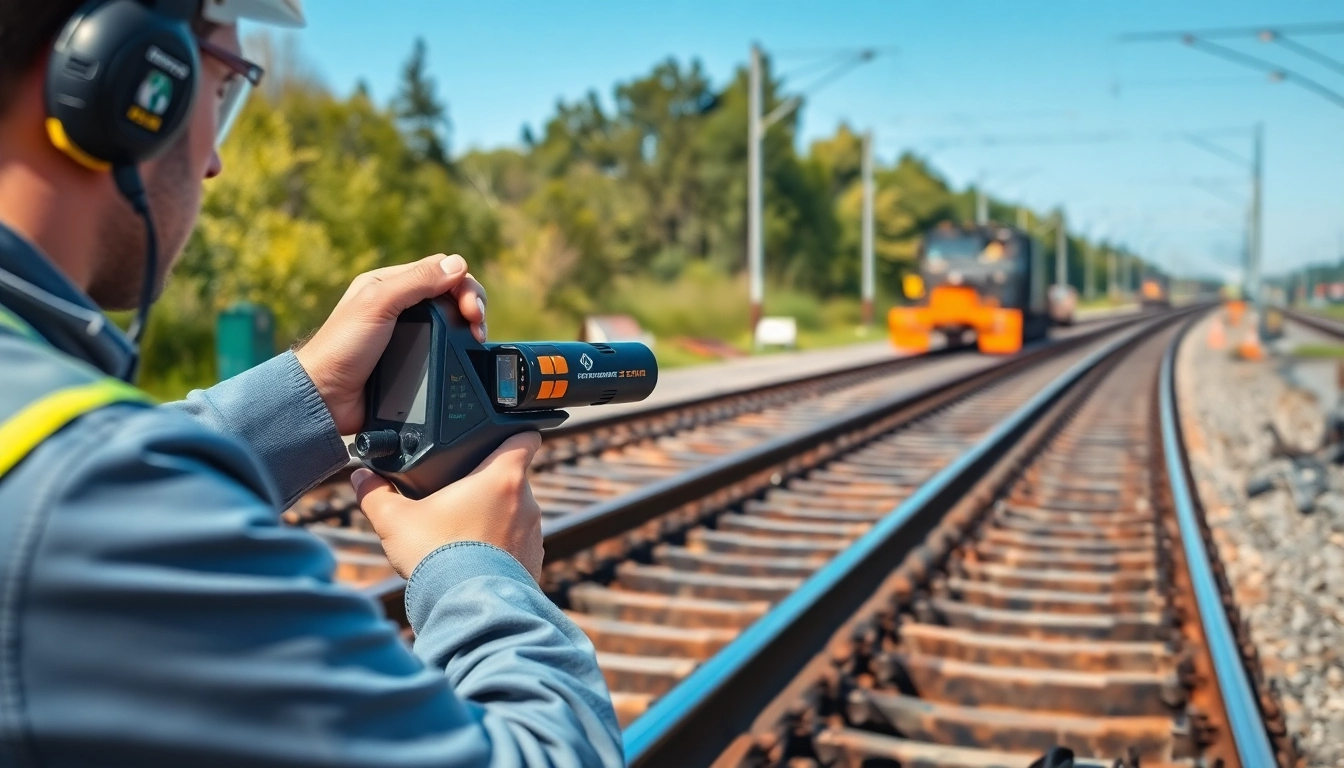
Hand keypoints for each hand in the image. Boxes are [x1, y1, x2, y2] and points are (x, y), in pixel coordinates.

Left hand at [295, 254, 486, 434]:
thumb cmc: (341, 348)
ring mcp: (411, 335)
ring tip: (475, 342)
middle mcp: (402, 306)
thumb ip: (415, 281)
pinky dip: (459, 351)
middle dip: (472, 305)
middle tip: (477, 325)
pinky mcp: (416, 362)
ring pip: (453, 323)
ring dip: (469, 329)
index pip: (440, 271)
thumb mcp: (377, 303)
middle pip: (451, 295)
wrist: (327, 398)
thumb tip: (457, 265)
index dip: (462, 285)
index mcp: (390, 284)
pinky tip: (463, 356)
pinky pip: (446, 351)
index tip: (470, 308)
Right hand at [350, 433, 544, 580]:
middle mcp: (526, 502)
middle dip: (489, 484)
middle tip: (458, 494)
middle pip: (513, 477)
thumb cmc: (437, 557)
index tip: (500, 435)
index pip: (525, 437)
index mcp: (502, 478)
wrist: (468, 610)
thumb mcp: (395, 520)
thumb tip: (361, 477)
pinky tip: (474, 559)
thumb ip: (376, 494)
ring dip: (495, 517)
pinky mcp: (533, 562)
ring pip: (515, 513)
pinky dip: (500, 548)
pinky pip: (518, 545)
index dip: (514, 431)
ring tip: (462, 532)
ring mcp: (533, 534)